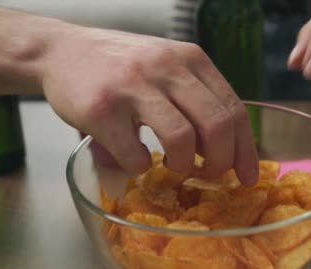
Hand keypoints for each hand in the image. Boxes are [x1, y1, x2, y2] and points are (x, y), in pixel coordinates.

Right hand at [42, 26, 258, 184]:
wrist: (60, 51)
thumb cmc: (120, 66)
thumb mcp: (166, 67)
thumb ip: (196, 97)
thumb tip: (227, 148)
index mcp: (190, 59)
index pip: (234, 109)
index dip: (247, 149)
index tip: (250, 176)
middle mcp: (167, 67)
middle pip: (217, 126)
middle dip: (220, 162)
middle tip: (208, 174)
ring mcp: (134, 86)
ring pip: (181, 140)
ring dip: (182, 166)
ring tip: (173, 167)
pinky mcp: (102, 109)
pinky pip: (135, 155)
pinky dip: (140, 167)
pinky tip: (135, 159)